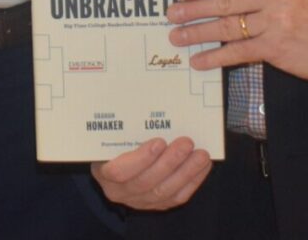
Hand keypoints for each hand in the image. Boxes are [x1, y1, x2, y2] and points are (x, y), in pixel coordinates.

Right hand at [91, 137, 211, 210]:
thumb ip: (119, 127)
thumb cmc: (111, 145)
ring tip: (201, 155)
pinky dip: (192, 181)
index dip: (141, 159)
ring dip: (186, 172)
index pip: (120, 172)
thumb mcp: (107, 136)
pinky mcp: (157, 204)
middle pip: (147, 182)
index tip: (159, 141)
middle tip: (187, 142)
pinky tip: (203, 166)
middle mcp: (120, 191)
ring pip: (165, 191)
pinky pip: (177, 197)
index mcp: (104, 172)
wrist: (113, 165)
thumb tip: (141, 103)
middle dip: (170, 162)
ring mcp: (140, 200)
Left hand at [168, 0, 307, 81]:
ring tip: (178, 37)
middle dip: (193, 9)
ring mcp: (275, 21)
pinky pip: (237, 52)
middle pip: (224, 1)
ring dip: (197, 33)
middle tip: (171, 15)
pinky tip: (199, 60)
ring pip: (226, 27)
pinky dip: (215, 57)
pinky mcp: (276, 47)